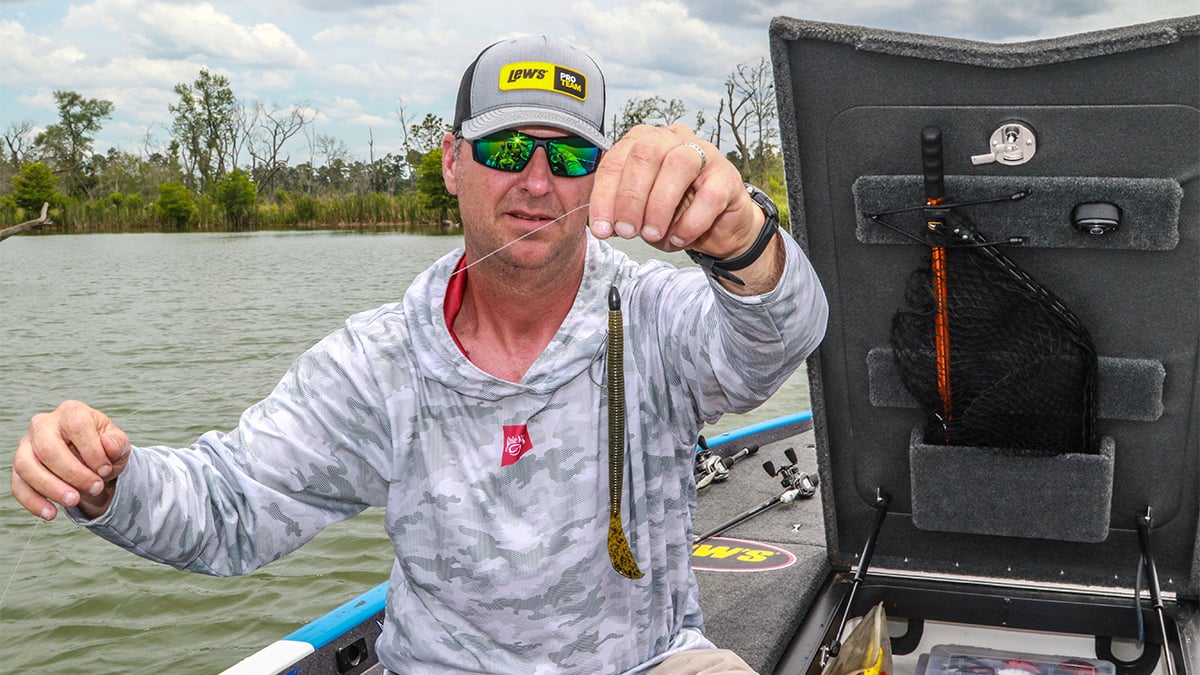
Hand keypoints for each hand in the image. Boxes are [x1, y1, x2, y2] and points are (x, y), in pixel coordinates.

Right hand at [10, 400, 130, 519]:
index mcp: (71, 412)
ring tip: (74, 502)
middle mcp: (43, 424)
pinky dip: (33, 502)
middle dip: (73, 473)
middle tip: (96, 488)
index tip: (106, 470)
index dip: (92, 451)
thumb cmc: (104, 448)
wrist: (91, 462)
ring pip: (26, 466)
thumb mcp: (119, 444)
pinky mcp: (19, 467)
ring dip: (50, 488)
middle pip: (48, 448)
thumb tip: (108, 445)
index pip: (77, 426)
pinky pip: (18, 485)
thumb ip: (116, 443)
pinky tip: (51, 514)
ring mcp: (27, 445)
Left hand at [588, 123, 763, 258]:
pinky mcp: (728, 176)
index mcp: (643, 141)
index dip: (605, 195)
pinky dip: (690, 222)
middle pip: (645, 154)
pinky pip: (709, 195)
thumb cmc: (674, 213)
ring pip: (677, 165)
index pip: (616, 160)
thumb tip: (603, 226)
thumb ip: (620, 214)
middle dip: (630, 198)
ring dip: (659, 205)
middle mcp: (672, 138)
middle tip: (626, 232)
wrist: (717, 227)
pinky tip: (680, 238)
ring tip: (651, 235)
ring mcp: (704, 152)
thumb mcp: (640, 213)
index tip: (601, 229)